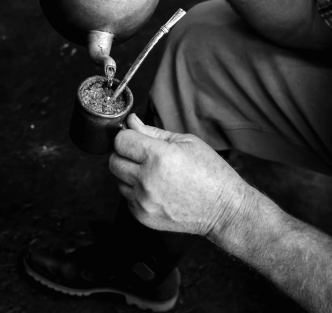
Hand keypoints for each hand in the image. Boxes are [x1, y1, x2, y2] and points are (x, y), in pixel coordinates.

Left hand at [109, 114, 249, 237]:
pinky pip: (126, 197)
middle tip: (144, 155)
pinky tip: (154, 188)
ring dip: (129, 173)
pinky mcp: (143, 217)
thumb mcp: (185, 142)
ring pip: (118, 180)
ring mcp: (143, 201)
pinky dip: (135, 191)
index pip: (121, 141)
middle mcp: (146, 180)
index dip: (128, 136)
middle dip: (125, 154)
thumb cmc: (210, 172)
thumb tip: (131, 121)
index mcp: (158, 157)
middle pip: (114, 161)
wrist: (224, 209)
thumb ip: (153, 132)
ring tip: (152, 173)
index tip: (136, 139)